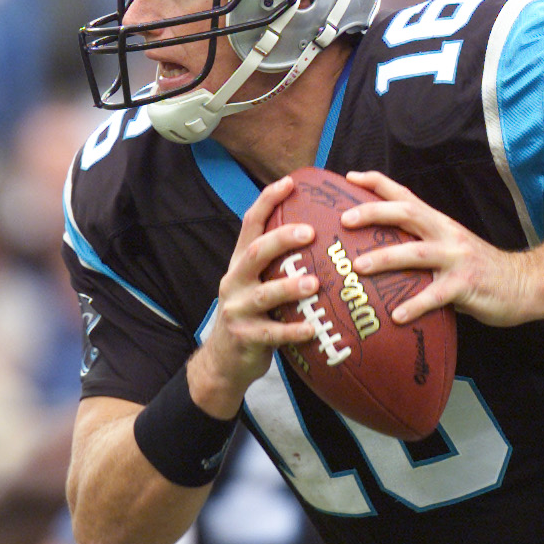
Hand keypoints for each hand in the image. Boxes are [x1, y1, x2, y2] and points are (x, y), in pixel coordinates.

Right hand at [189, 175, 324, 415]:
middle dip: (282, 239)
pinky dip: (293, 330)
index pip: (251, 223)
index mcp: (240, 264)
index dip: (268, 201)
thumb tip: (320, 234)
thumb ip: (277, 264)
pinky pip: (273, 333)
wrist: (223, 362)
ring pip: (265, 293)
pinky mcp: (246, 337)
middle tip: (310, 232)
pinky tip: (313, 329)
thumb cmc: (252, 317)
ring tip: (314, 283)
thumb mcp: (257, 285)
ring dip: (290, 287)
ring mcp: (238, 309)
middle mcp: (235, 281)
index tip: (290, 182)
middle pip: (256, 252)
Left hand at [339, 170, 543, 325]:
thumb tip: (380, 255)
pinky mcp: (467, 284)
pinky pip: (436, 295)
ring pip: (416, 252)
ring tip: (359, 268)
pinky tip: (397, 316)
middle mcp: (446, 234)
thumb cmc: (479, 270)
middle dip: (374, 213)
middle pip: (406, 213)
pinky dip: (415, 304)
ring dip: (385, 258)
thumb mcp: (450, 249)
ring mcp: (457, 258)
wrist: (524, 284)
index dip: (378, 183)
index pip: (405, 195)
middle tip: (344, 220)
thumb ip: (421, 248)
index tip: (350, 176)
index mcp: (439, 223)